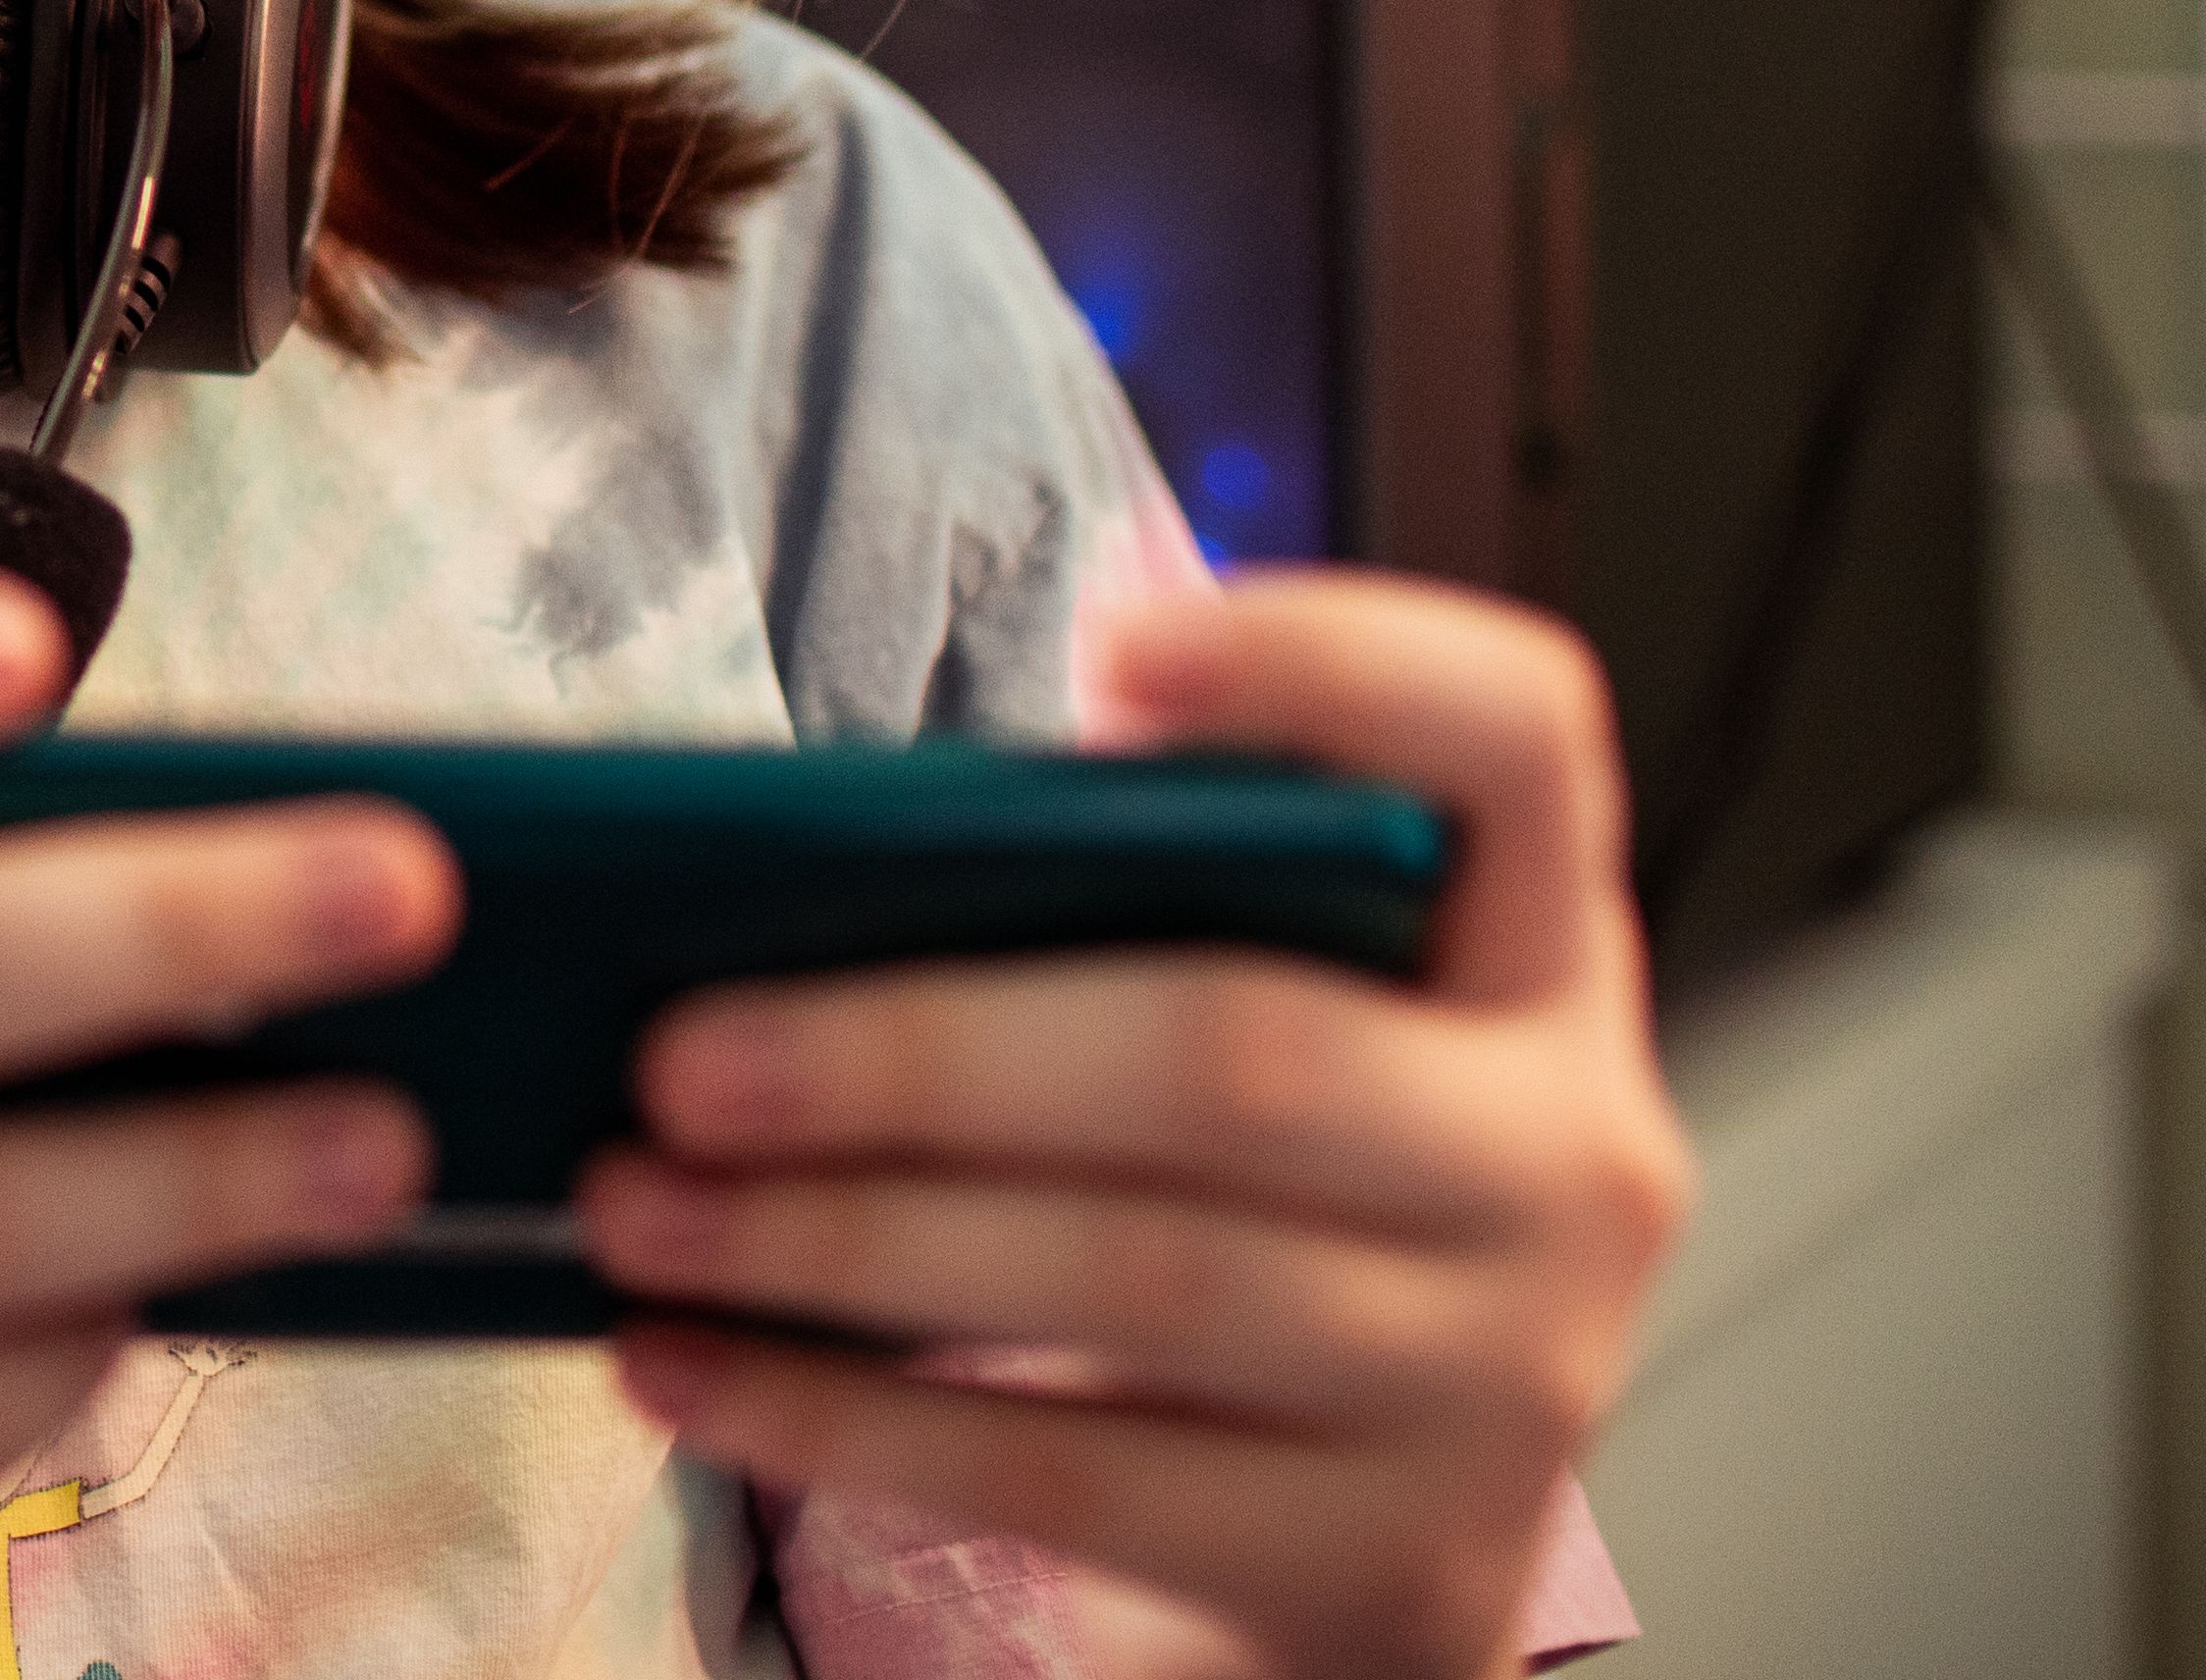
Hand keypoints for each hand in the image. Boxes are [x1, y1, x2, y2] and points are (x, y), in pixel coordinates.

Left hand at [576, 573, 1688, 1679]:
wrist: (1380, 1537)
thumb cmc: (1253, 1206)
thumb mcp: (1253, 1024)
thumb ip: (1119, 917)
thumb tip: (780, 869)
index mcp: (1533, 960)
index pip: (1518, 741)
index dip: (1334, 665)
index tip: (1106, 653)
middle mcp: (1567, 1157)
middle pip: (1238, 1053)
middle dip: (920, 1049)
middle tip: (677, 1055)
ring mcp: (1503, 1376)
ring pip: (1135, 1278)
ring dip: (840, 1238)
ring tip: (638, 1208)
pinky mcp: (1387, 1553)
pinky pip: (1072, 1473)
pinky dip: (842, 1415)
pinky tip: (684, 1368)